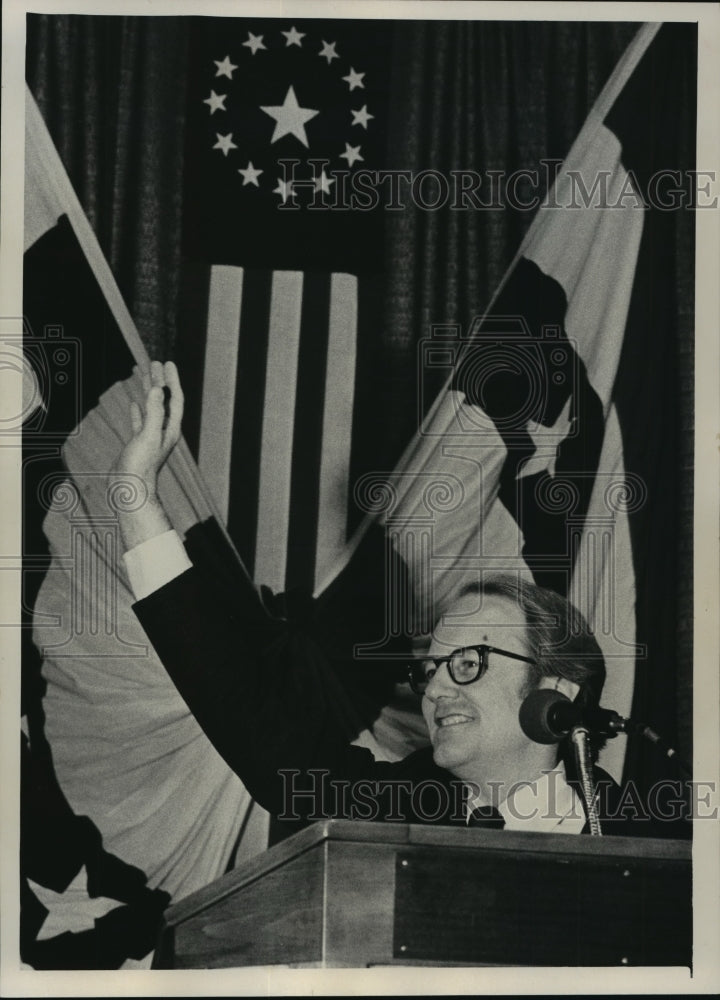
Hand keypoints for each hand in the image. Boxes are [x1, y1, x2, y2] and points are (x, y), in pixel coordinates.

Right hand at [113, 360, 183, 498]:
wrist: (130, 489)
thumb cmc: (141, 465)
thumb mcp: (149, 435)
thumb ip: (154, 412)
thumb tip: (158, 389)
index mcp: (170, 429)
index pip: (175, 399)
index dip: (172, 380)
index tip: (167, 363)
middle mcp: (163, 431)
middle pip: (164, 400)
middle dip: (160, 381)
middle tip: (155, 363)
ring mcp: (151, 438)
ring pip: (151, 409)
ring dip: (149, 392)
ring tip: (144, 376)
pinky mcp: (139, 444)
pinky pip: (140, 422)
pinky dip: (138, 411)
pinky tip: (134, 404)